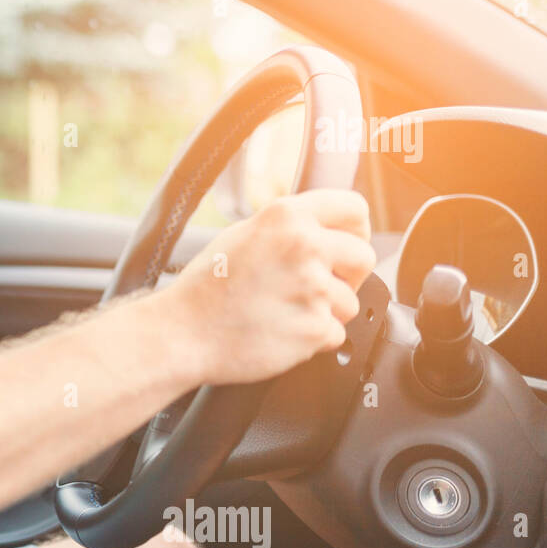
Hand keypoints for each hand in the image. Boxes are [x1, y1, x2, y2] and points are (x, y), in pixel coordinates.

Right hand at [163, 190, 376, 386]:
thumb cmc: (205, 288)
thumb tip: (325, 232)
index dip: (354, 230)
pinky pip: (336, 333)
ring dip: (325, 311)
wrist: (182, 333)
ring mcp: (312, 288)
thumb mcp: (243, 235)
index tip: (345, 245)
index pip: (355, 208)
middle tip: (314, 286)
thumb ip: (288, 228)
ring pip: (350, 302)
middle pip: (364, 257)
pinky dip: (313, 338)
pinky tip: (281, 330)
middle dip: (347, 275)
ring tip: (284, 312)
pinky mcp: (315, 328)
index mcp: (286, 216)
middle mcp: (304, 246)